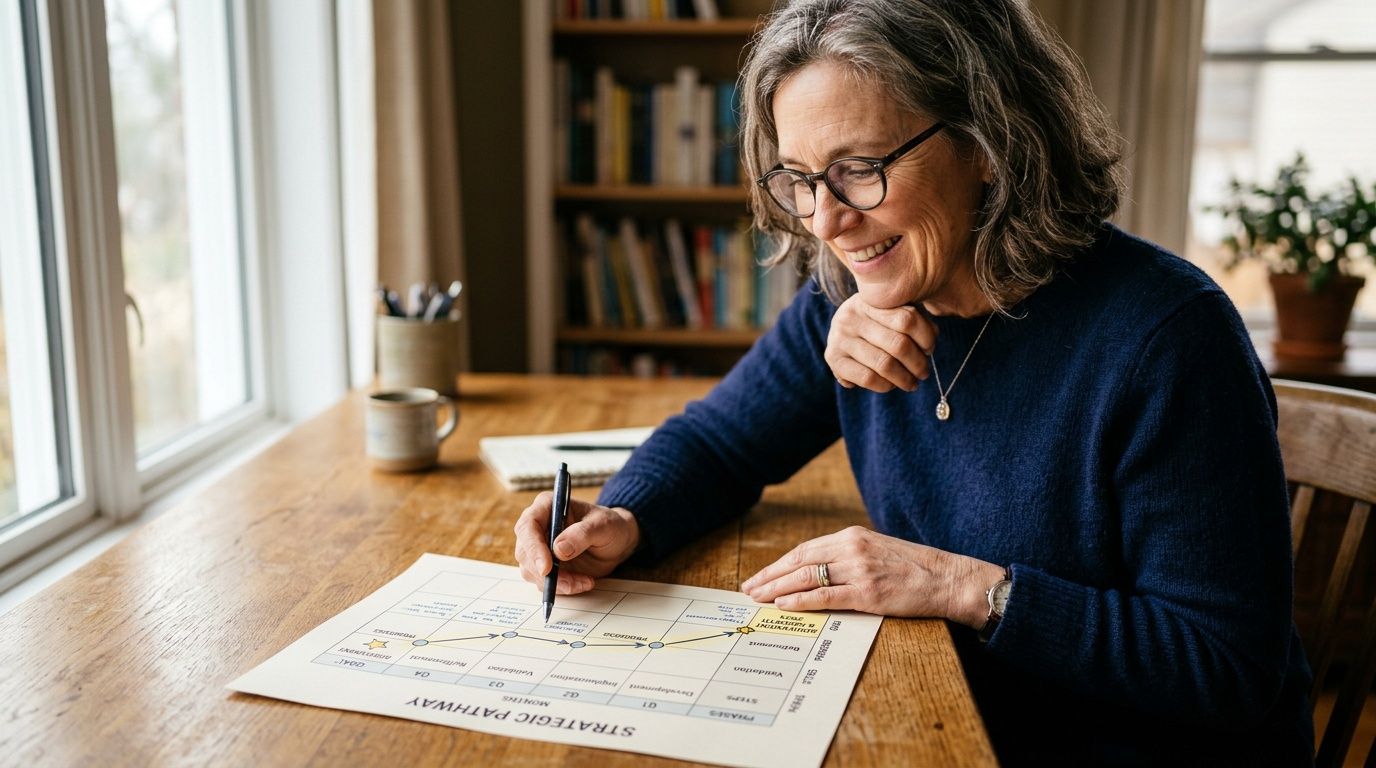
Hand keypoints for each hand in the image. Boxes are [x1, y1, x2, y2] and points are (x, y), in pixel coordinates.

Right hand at [513, 493, 640, 594]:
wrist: (616, 543)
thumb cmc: (610, 526)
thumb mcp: (603, 525)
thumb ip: (582, 534)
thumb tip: (558, 549)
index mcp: (547, 506)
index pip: (528, 525)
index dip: (533, 547)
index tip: (546, 568)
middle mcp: (537, 526)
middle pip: (524, 551)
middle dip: (544, 572)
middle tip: (569, 583)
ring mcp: (538, 548)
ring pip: (531, 571)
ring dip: (556, 582)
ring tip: (585, 581)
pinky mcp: (544, 566)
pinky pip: (543, 582)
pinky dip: (562, 587)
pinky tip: (583, 582)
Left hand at [739, 526, 1004, 625]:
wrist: (947, 578)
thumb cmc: (914, 567)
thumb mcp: (877, 549)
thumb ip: (848, 555)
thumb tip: (817, 569)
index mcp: (852, 536)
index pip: (804, 549)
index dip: (779, 564)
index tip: (761, 575)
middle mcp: (852, 549)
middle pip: (799, 561)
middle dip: (770, 576)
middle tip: (749, 589)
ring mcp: (859, 570)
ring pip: (806, 578)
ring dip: (778, 589)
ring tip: (759, 598)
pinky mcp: (868, 593)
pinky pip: (825, 596)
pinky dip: (801, 601)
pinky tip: (784, 605)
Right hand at [824, 295, 935, 392]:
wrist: (841, 330)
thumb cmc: (875, 321)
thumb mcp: (893, 312)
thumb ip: (915, 321)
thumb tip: (930, 343)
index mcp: (870, 301)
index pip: (907, 319)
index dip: (926, 337)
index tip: (930, 349)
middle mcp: (851, 317)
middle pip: (898, 344)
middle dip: (917, 363)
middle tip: (924, 373)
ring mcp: (839, 337)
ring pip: (884, 364)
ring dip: (904, 379)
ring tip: (912, 383)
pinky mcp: (833, 358)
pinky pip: (867, 377)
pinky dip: (885, 385)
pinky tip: (891, 385)